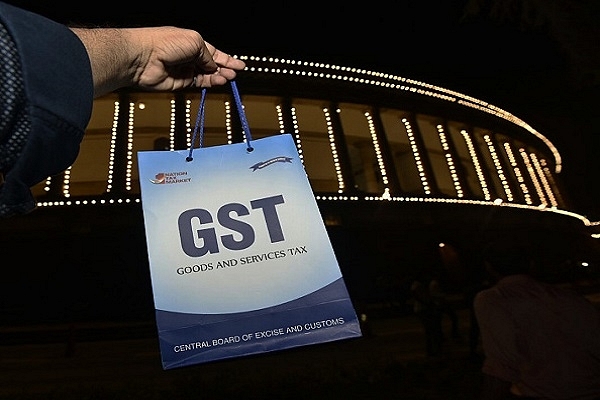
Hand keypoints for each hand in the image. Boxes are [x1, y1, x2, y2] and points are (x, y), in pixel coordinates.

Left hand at [131, 27, 245, 89]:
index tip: (239, 65)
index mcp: (192, 42)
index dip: (227, 59)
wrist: (143, 58)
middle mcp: (189, 56)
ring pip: (208, 76)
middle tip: (235, 73)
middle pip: (212, 65)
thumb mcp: (194, 42)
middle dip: (225, 68)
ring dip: (220, 76)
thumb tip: (214, 66)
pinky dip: (210, 83)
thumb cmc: (164, 43)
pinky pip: (199, 84)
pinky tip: (219, 81)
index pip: (214, 52)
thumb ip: (208, 55)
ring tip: (230, 77)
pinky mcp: (181, 83)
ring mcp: (185, 70)